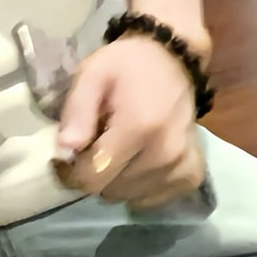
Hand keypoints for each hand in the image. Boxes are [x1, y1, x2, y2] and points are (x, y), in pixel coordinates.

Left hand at [54, 36, 204, 208]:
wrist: (172, 58)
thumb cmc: (127, 65)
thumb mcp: (92, 74)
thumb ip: (77, 110)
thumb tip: (66, 149)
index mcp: (139, 127)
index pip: (93, 177)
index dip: (71, 172)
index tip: (65, 157)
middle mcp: (165, 153)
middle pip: (110, 190)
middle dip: (94, 173)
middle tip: (93, 145)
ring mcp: (181, 166)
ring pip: (129, 196)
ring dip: (116, 180)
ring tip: (117, 149)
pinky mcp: (191, 173)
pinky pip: (153, 198)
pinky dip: (139, 187)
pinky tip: (137, 160)